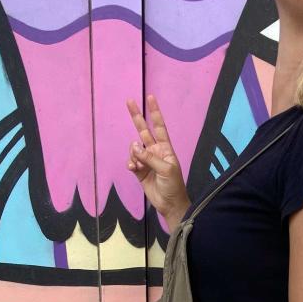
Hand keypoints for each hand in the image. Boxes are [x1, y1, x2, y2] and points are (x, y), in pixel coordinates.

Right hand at [126, 93, 189, 221]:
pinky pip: (131, 162)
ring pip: (134, 149)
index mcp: (165, 148)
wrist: (169, 204)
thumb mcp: (165, 169)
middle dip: (137, 117)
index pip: (159, 127)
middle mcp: (155, 151)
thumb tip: (134, 146)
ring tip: (137, 164)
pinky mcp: (139, 171)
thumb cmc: (173, 185)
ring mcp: (146, 161)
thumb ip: (149, 157)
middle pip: (143, 131)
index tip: (150, 98)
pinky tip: (133, 168)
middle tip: (129, 101)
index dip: (155, 113)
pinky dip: (131, 163)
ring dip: (133, 154)